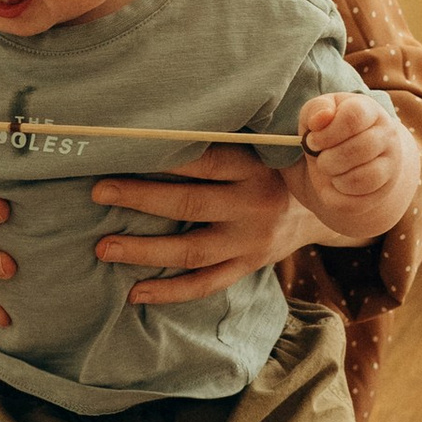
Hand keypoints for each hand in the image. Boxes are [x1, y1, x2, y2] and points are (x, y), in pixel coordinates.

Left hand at [91, 144, 312, 308]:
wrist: (322, 207)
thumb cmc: (273, 168)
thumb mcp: (259, 147)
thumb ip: (220, 142)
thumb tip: (156, 128)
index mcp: (252, 167)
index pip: (203, 159)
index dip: (161, 156)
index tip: (122, 148)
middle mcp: (253, 205)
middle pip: (189, 204)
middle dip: (139, 198)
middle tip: (98, 193)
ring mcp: (250, 242)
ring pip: (191, 252)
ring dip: (144, 251)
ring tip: (104, 248)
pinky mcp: (246, 267)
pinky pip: (205, 285)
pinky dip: (169, 292)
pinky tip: (135, 293)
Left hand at [295, 90, 412, 237]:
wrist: (350, 155)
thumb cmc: (331, 128)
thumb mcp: (319, 112)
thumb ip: (316, 110)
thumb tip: (319, 119)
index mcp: (371, 111)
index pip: (354, 117)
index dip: (327, 132)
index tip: (312, 141)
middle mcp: (387, 137)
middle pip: (360, 149)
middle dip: (329, 158)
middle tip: (319, 159)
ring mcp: (390, 166)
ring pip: (363, 178)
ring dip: (335, 178)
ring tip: (329, 171)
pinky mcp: (383, 191)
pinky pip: (359, 202)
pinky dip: (338, 198)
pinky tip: (334, 185)